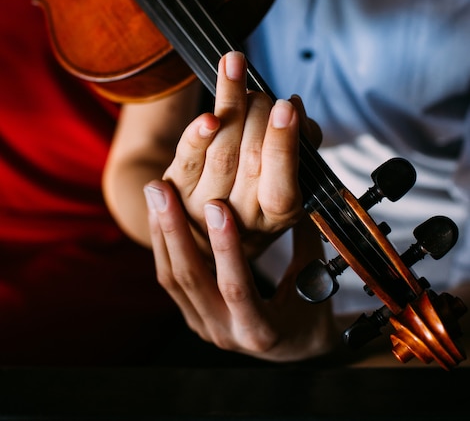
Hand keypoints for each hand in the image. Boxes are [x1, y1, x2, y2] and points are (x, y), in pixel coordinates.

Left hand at [144, 180, 338, 361]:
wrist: (297, 348)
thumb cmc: (313, 313)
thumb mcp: (317, 281)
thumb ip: (305, 239)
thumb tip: (295, 193)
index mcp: (260, 331)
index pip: (236, 288)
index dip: (225, 247)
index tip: (217, 206)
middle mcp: (226, 333)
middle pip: (190, 280)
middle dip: (174, 230)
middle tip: (162, 191)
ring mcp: (205, 326)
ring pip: (172, 279)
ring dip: (162, 233)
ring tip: (156, 194)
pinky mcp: (193, 317)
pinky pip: (171, 281)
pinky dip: (163, 245)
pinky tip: (159, 215)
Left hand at [162, 51, 321, 257]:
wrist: (206, 225)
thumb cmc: (257, 191)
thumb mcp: (288, 175)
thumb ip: (300, 144)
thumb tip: (295, 107)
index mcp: (278, 214)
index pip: (281, 184)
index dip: (283, 142)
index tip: (286, 106)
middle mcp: (241, 215)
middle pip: (252, 159)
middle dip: (259, 114)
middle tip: (263, 95)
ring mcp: (205, 204)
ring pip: (222, 152)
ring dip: (231, 105)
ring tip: (236, 69)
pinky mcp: (178, 189)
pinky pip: (188, 159)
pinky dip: (197, 135)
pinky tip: (208, 115)